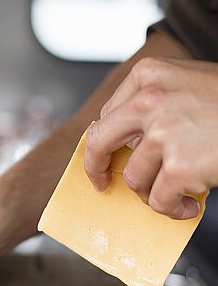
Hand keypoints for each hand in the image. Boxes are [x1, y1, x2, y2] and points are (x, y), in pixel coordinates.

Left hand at [84, 57, 217, 218]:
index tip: (103, 156)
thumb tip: (129, 140)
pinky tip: (187, 206)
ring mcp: (163, 133)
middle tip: (102, 183)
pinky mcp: (180, 166)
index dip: (104, 140)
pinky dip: (171, 209)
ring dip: (152, 193)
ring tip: (177, 193)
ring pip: (135, 178)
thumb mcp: (190, 83)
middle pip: (100, 142)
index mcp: (148, 76)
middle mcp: (149, 101)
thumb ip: (157, 102)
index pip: (108, 114)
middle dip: (96, 167)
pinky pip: (159, 199)